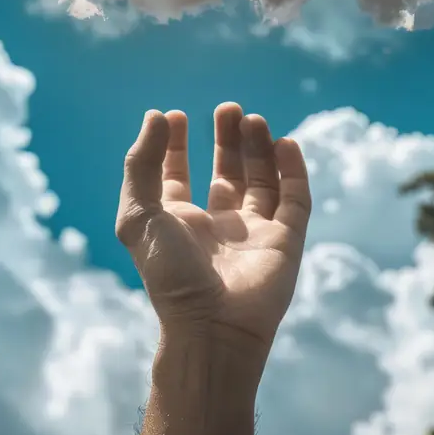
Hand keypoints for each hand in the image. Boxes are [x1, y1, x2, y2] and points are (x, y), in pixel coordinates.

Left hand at [116, 103, 311, 359]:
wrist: (212, 326)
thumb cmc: (169, 274)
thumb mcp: (139, 215)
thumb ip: (141, 165)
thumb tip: (156, 116)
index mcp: (180, 224)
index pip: (178, 176)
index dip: (176, 147)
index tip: (175, 116)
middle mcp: (218, 227)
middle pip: (226, 172)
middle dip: (226, 140)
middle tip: (228, 109)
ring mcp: (254, 234)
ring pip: (262, 181)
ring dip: (258, 148)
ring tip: (253, 119)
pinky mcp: (286, 241)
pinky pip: (294, 199)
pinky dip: (292, 170)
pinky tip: (284, 143)